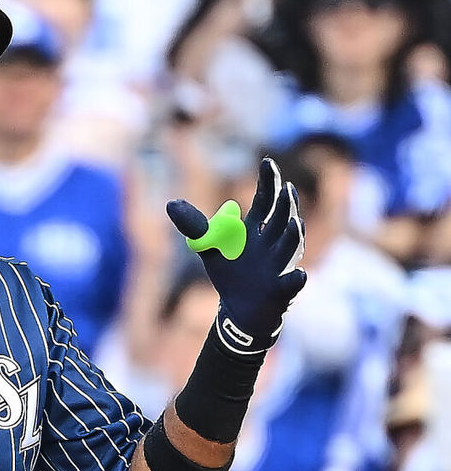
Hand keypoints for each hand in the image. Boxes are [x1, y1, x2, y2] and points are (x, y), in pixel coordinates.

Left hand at [167, 156, 306, 354]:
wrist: (240, 309)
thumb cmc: (230, 273)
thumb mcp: (209, 247)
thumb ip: (194, 226)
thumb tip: (170, 203)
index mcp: (257, 229)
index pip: (266, 200)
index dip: (269, 182)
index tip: (267, 161)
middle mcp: (273, 243)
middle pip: (282, 220)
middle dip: (285, 206)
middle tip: (286, 189)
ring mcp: (280, 266)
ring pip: (290, 248)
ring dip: (293, 236)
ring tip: (294, 223)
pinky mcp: (282, 290)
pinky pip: (292, 284)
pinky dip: (296, 280)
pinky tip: (300, 276)